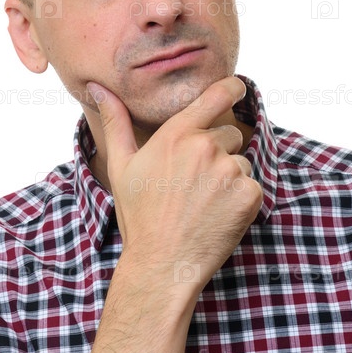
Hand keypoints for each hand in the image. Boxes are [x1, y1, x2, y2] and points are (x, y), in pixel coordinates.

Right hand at [87, 76, 262, 293]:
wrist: (162, 264)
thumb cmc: (140, 217)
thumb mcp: (122, 167)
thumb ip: (116, 122)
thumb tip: (98, 88)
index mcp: (177, 134)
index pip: (217, 95)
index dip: (233, 88)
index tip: (238, 88)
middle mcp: (206, 146)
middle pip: (230, 134)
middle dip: (219, 153)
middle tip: (194, 185)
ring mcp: (229, 170)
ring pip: (242, 163)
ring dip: (230, 179)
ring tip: (203, 204)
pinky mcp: (249, 195)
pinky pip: (253, 187)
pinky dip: (241, 201)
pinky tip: (218, 216)